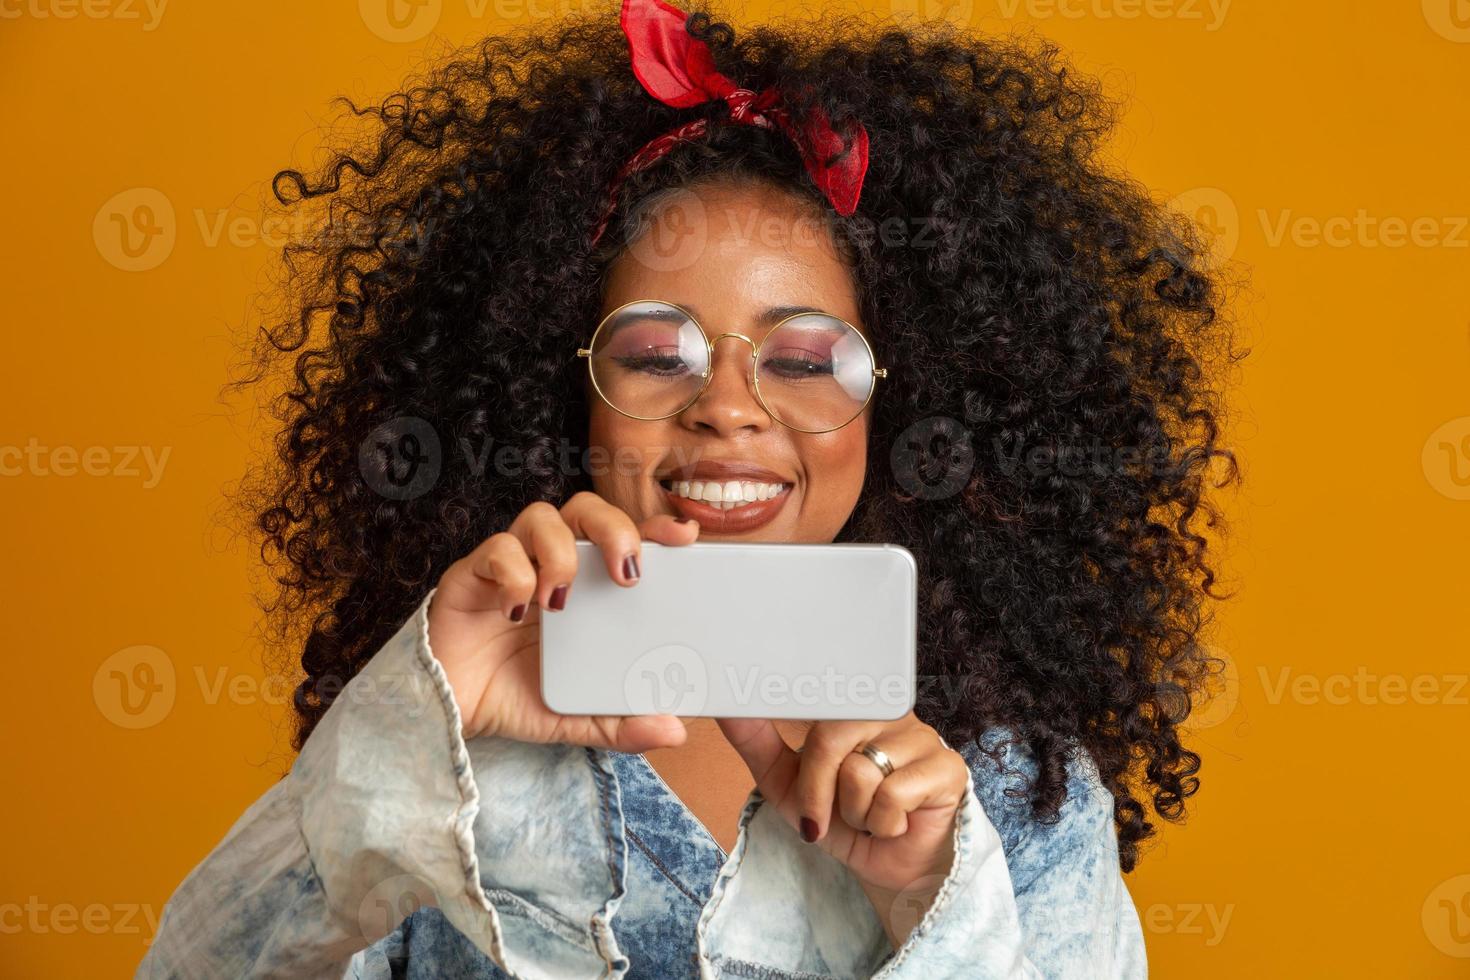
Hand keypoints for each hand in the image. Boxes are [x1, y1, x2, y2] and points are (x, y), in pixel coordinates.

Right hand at [427, 491, 698, 750]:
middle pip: (585, 509)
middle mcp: (548, 565)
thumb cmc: (513, 699)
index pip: (621, 538)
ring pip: (541, 516)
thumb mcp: (576, 717)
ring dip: (561, 552)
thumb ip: (621, 723)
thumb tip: (675, 731)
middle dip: (613, 527)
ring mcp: (509, 565)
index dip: (653, 528)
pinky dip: (513, 574)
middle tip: (627, 573)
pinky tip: (518, 611)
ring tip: (561, 601)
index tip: (685, 538)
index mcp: (583, 587)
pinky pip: (495, 550)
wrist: (448, 714)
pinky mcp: (470, 575)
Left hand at [718, 713, 969, 947]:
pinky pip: (894, 794)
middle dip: (816, 790)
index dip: (792, 711)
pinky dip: (884, 823)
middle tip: (824, 817)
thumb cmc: (843, 820)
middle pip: (830, 736)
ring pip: (862, 770)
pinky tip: (896, 824)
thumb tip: (726, 708)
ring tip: (869, 817)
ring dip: (856, 813)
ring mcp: (923, 736)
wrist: (891, 868)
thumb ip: (757, 742)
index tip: (764, 717)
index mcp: (851, 705)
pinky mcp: (947, 768)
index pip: (816, 697)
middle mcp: (889, 711)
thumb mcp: (788, 784)